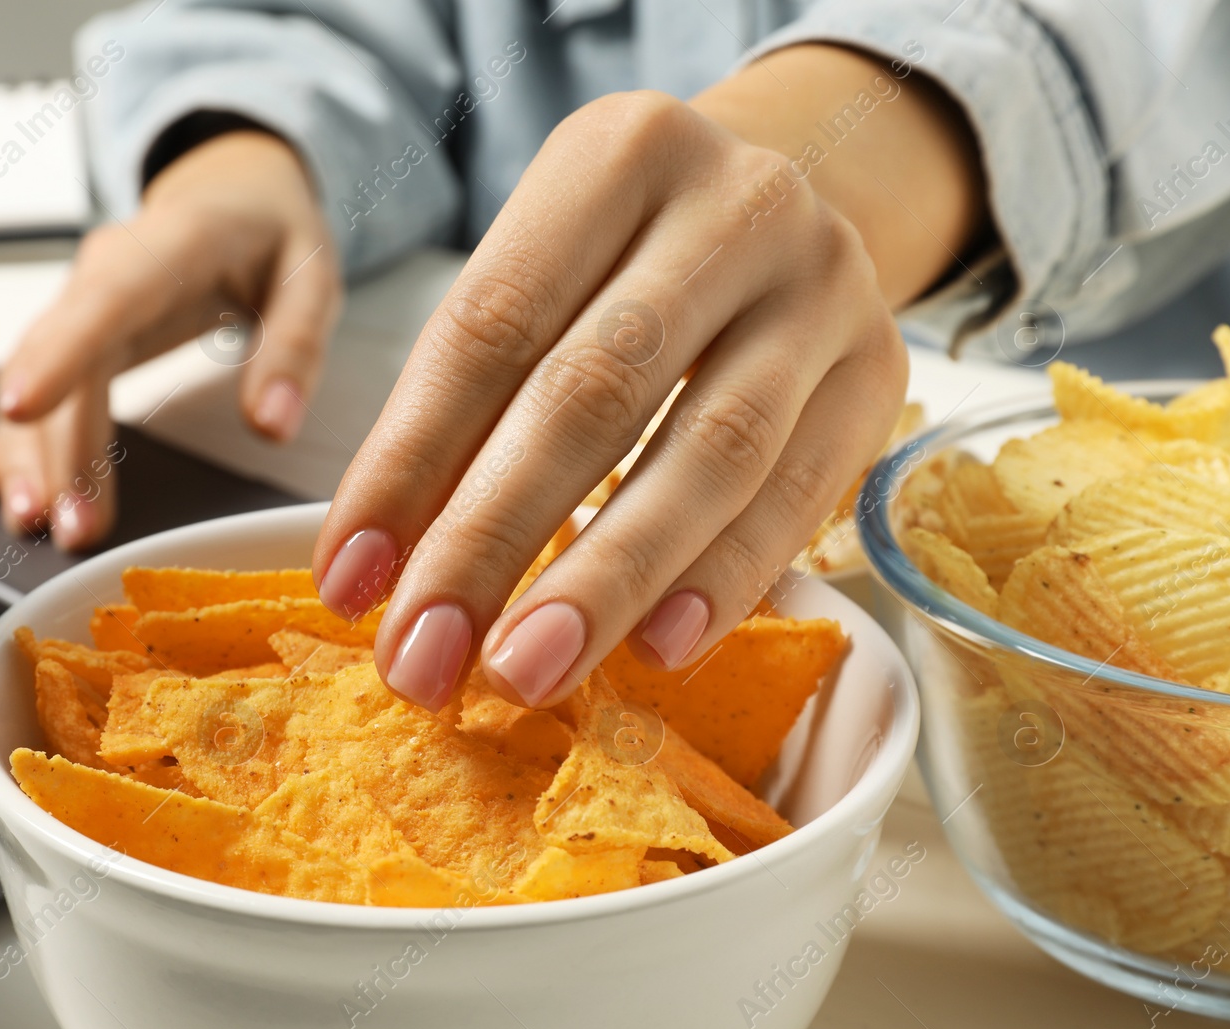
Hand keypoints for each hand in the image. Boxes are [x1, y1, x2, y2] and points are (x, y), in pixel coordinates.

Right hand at [0, 130, 340, 548]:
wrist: (234, 193)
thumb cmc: (272, 234)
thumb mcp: (312, 279)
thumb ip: (295, 350)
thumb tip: (272, 426)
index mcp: (168, 246)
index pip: (104, 300)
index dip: (59, 353)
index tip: (20, 406)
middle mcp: (106, 272)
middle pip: (65, 362)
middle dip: (57, 448)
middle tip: (66, 525)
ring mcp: (81, 304)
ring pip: (38, 379)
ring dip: (29, 452)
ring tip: (33, 521)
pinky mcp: (74, 336)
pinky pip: (38, 386)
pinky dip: (20, 438)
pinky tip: (3, 486)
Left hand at [313, 90, 910, 709]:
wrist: (802, 201)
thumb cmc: (633, 260)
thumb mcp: (545, 280)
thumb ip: (468, 404)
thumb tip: (384, 568)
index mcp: (617, 156)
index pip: (489, 327)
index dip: (406, 465)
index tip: (349, 583)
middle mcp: (736, 206)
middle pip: (592, 393)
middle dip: (492, 541)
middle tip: (425, 658)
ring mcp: (824, 289)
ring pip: (708, 454)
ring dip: (607, 580)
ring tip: (526, 671)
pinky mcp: (880, 372)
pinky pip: (799, 496)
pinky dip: (722, 581)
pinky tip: (657, 650)